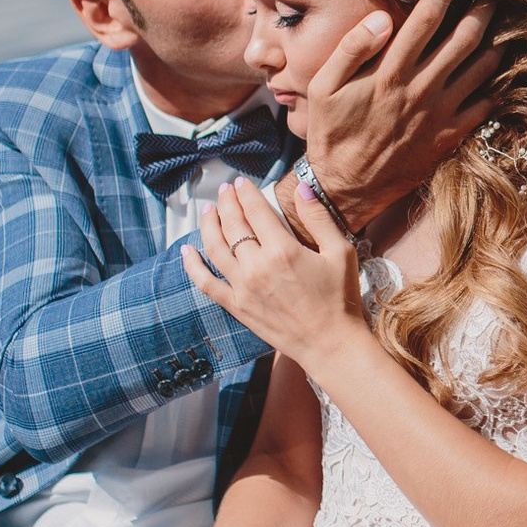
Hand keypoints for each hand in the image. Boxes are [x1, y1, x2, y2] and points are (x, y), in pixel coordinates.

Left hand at [185, 179, 363, 361]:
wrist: (330, 344)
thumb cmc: (340, 298)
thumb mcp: (340, 252)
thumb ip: (318, 218)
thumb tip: (301, 188)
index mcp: (283, 250)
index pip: (255, 211)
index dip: (246, 193)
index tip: (240, 182)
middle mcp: (257, 267)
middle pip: (232, 225)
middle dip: (226, 203)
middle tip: (225, 191)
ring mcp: (243, 288)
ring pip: (215, 248)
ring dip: (208, 225)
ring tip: (208, 210)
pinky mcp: (236, 306)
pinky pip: (206, 283)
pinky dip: (192, 266)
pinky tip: (186, 251)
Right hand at [302, 0, 502, 231]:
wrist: (347, 188)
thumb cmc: (332, 133)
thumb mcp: (324, 88)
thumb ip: (352, 49)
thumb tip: (382, 17)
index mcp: (390, 73)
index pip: (425, 21)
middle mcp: (421, 89)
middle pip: (463, 38)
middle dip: (481, 9)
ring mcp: (440, 114)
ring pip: (482, 69)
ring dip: (496, 41)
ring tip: (505, 23)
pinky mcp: (451, 136)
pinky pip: (485, 105)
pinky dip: (499, 84)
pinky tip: (504, 69)